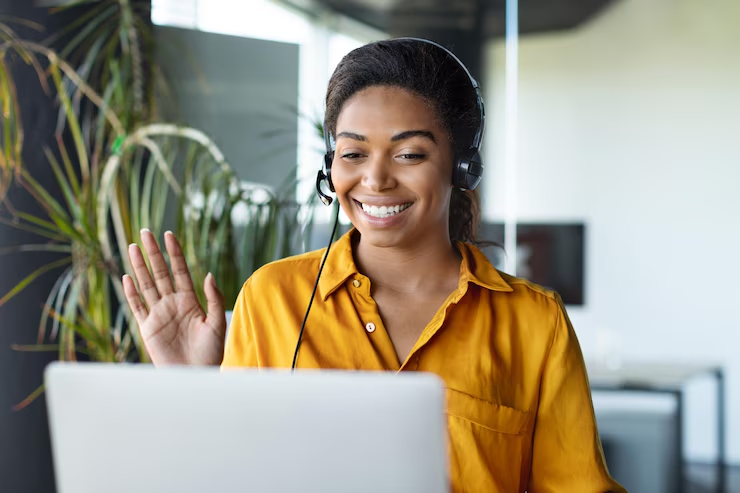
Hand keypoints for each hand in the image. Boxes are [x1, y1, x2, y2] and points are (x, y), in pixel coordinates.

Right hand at [122, 229, 226, 365]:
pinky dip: (131, 293)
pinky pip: (137, 307)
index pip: (180, 271)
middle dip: (153, 253)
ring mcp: (159, 314)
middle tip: (145, 232)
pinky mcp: (147, 328)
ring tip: (133, 247)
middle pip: (161, 273)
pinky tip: (126, 277)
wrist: (195, 376)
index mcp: (190, 301)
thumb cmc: (210, 353)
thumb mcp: (216, 324)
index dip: (174, 253)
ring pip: (146, 285)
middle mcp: (173, 304)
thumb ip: (213, 299)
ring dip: (139, 267)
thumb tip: (209, 274)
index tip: (169, 235)